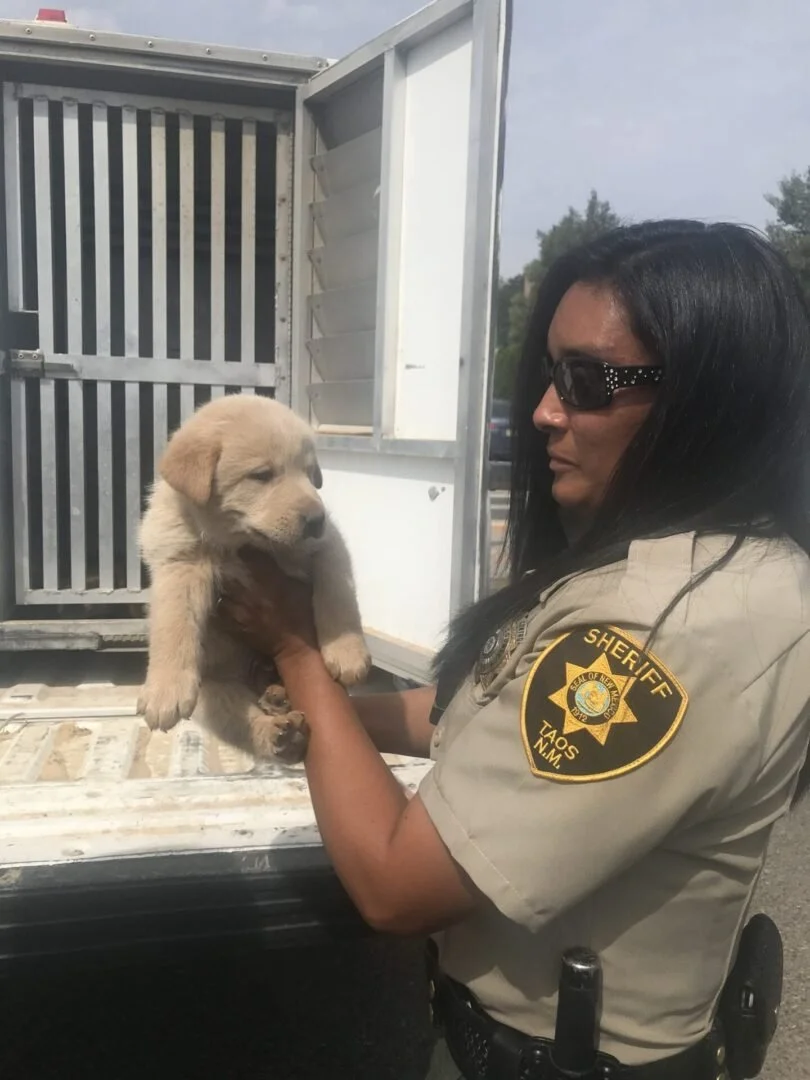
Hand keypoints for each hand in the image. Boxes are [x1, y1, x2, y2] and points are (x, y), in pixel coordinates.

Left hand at [217, 548, 319, 663]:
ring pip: (223, 592)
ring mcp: (240, 610)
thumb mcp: (301, 587)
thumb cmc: (303, 616)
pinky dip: (223, 606)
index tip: (244, 548)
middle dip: (230, 568)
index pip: (250, 556)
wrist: (296, 647)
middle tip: (232, 566)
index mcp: (269, 580)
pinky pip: (220, 611)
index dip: (246, 551)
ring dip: (225, 588)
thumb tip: (275, 560)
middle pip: (230, 573)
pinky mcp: (234, 625)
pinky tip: (228, 604)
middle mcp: (250, 592)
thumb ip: (285, 572)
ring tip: (228, 586)